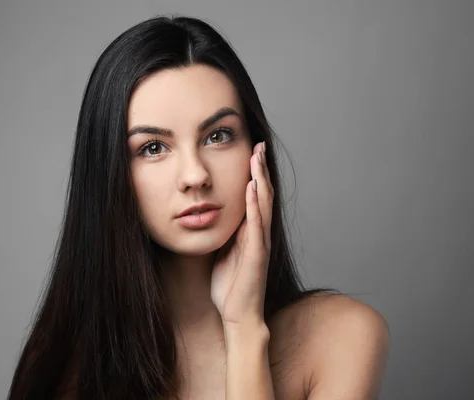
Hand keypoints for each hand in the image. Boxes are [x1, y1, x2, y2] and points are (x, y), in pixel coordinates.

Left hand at [211, 141, 273, 325]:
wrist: (238, 314)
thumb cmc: (229, 285)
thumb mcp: (222, 251)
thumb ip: (224, 232)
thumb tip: (211, 213)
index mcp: (250, 232)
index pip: (255, 197)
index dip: (254, 174)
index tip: (250, 151)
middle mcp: (259, 233)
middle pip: (262, 194)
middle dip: (260, 169)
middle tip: (258, 144)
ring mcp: (260, 243)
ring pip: (262, 204)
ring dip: (260, 179)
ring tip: (257, 157)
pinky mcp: (256, 255)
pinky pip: (256, 225)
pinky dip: (254, 205)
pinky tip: (252, 187)